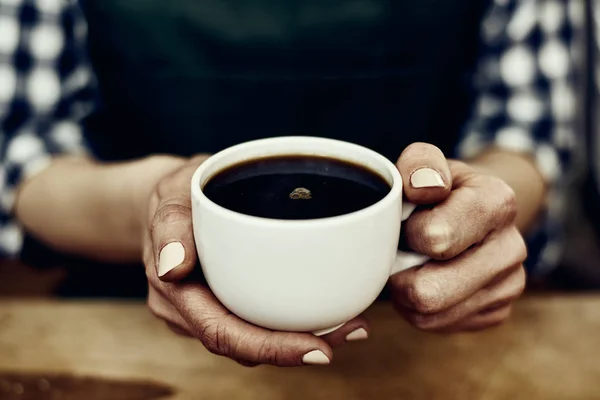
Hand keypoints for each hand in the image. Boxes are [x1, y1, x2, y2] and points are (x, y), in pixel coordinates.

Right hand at [141, 155, 369, 366]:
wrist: (172, 199)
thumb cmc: (175, 193)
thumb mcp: (171, 195)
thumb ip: (170, 225)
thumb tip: (173, 267)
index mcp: (177, 294)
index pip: (222, 334)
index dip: (269, 348)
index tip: (317, 351)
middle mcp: (191, 312)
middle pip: (247, 345)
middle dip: (300, 347)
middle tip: (355, 330)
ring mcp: (209, 309)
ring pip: (256, 336)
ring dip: (304, 335)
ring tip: (353, 322)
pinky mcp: (227, 300)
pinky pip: (259, 317)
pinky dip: (292, 318)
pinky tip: (328, 307)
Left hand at [389, 143, 526, 331]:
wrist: (474, 210)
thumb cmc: (439, 188)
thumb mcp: (425, 163)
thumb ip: (419, 163)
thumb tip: (421, 186)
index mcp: (497, 202)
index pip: (435, 238)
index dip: (408, 232)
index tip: (409, 220)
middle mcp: (512, 248)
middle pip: (428, 291)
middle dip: (400, 272)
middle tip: (400, 252)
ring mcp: (509, 285)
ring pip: (429, 314)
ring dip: (405, 292)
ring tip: (409, 265)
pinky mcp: (497, 312)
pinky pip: (437, 325)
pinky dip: (419, 308)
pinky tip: (426, 280)